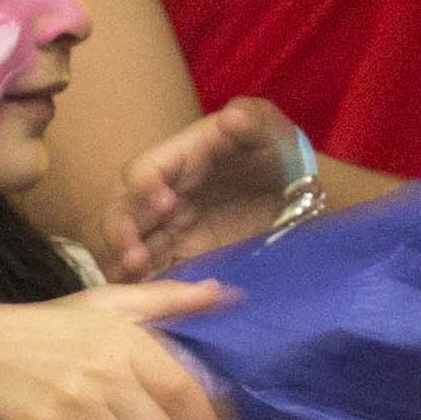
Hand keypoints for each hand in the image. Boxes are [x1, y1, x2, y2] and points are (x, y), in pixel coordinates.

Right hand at [98, 100, 301, 279]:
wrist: (299, 198)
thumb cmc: (279, 156)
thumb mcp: (272, 132)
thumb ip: (254, 121)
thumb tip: (232, 117)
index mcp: (179, 162)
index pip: (143, 170)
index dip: (144, 186)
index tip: (164, 203)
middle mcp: (166, 197)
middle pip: (123, 212)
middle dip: (121, 234)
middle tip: (134, 257)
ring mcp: (171, 231)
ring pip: (130, 246)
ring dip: (123, 263)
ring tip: (134, 278)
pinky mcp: (185, 260)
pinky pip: (154, 274)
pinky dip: (144, 287)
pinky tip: (147, 302)